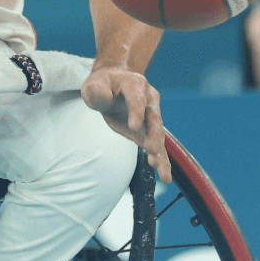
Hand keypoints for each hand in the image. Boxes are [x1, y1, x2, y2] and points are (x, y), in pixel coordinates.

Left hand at [83, 65, 168, 181]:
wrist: (114, 85)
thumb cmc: (103, 85)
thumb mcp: (94, 84)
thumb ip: (97, 91)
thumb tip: (105, 98)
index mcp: (135, 85)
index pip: (137, 99)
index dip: (136, 113)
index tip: (134, 128)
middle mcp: (149, 100)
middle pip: (153, 118)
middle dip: (153, 135)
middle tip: (151, 149)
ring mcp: (152, 116)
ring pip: (158, 134)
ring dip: (159, 151)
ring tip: (160, 169)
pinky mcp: (149, 131)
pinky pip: (158, 146)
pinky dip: (161, 160)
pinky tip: (165, 176)